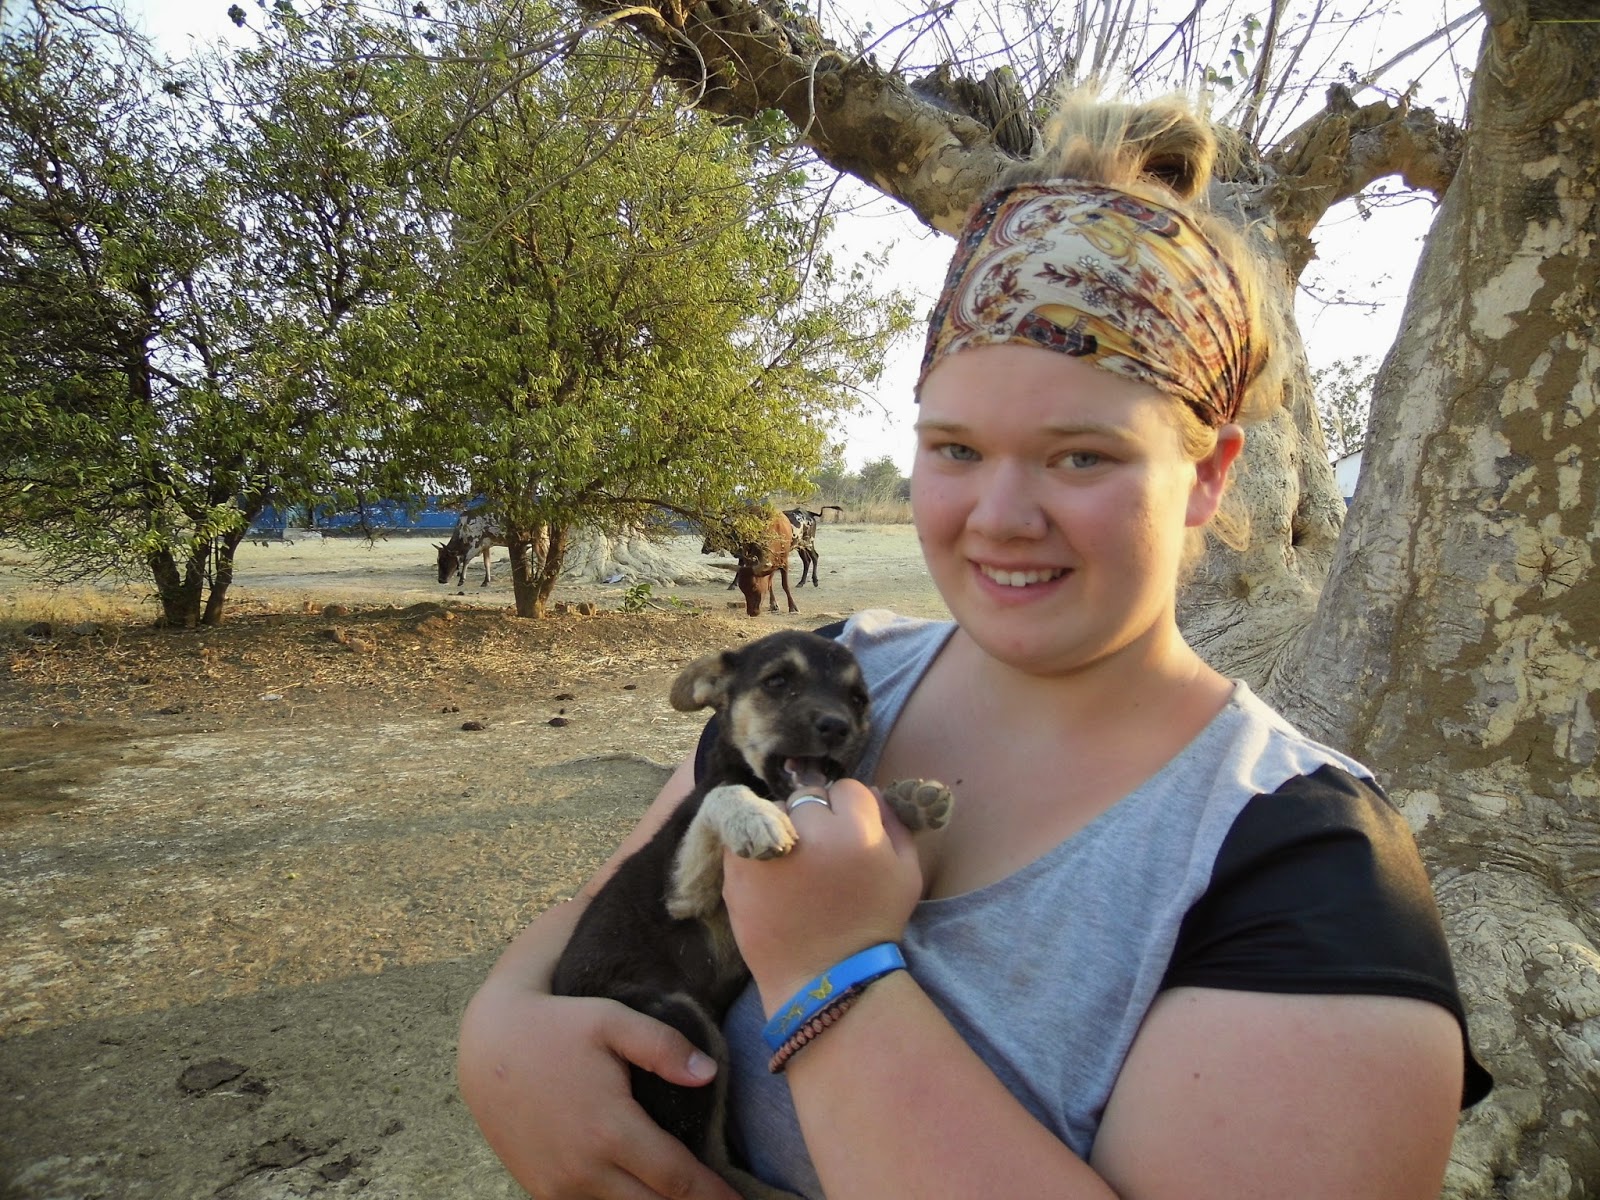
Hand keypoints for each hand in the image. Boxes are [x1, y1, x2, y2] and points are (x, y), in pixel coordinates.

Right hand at [457, 976, 741, 1199]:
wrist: (487, 1045)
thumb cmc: (557, 1027)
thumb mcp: (612, 1020)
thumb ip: (663, 1046)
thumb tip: (709, 1073)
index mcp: (609, 1131)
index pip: (677, 1180)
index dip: (715, 1195)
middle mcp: (584, 1171)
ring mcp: (559, 1187)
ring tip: (684, 1196)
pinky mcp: (542, 1190)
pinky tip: (642, 1193)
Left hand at [722, 778, 925, 1016]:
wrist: (825, 979)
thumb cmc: (872, 927)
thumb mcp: (907, 875)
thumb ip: (896, 825)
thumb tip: (876, 794)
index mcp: (857, 831)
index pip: (847, 789)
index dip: (849, 812)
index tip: (846, 837)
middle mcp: (812, 832)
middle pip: (808, 797)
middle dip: (815, 818)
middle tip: (818, 853)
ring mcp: (771, 848)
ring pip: (774, 811)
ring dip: (783, 828)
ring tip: (792, 866)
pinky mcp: (740, 867)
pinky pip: (745, 835)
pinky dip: (756, 847)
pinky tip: (770, 875)